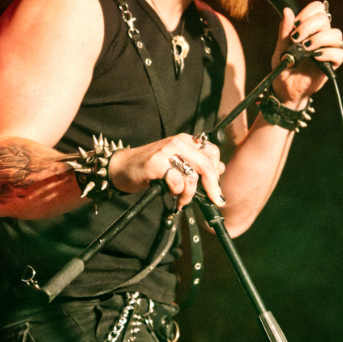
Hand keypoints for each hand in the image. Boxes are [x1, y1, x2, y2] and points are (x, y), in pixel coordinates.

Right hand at [108, 133, 225, 210]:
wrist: (122, 167)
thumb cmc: (150, 167)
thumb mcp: (176, 163)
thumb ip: (196, 164)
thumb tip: (220, 169)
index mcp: (185, 141)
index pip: (212, 151)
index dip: (216, 170)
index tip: (214, 186)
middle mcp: (178, 142)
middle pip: (206, 165)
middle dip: (212, 187)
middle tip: (214, 200)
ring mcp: (166, 152)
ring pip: (191, 177)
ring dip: (189, 194)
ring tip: (181, 199)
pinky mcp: (156, 163)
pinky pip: (176, 182)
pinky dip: (175, 192)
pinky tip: (169, 193)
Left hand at [271, 3, 342, 105]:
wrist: (285, 88)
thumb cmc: (285, 66)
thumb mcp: (281, 47)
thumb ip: (285, 30)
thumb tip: (287, 11)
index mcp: (310, 28)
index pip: (318, 8)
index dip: (307, 13)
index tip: (295, 25)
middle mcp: (321, 35)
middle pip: (325, 18)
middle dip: (309, 26)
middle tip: (296, 38)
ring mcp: (328, 49)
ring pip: (336, 34)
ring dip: (319, 38)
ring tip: (306, 48)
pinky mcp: (332, 63)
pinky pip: (339, 53)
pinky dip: (328, 53)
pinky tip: (315, 57)